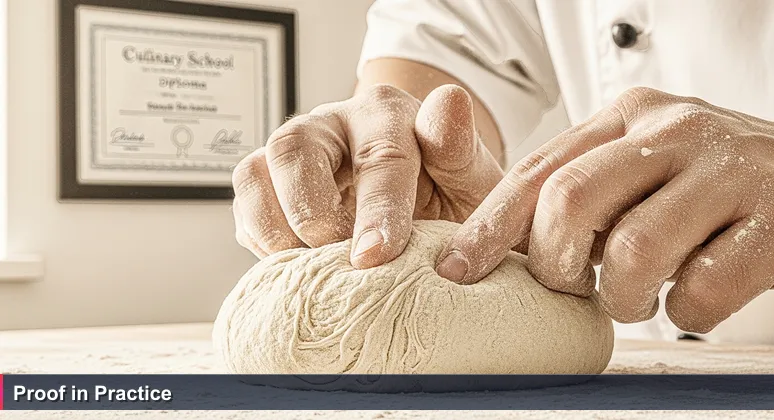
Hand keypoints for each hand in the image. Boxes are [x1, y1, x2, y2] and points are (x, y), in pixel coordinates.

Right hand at [232, 84, 502, 268]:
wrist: (422, 206)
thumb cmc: (446, 197)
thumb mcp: (469, 180)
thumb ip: (460, 149)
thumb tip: (450, 101)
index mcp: (386, 114)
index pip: (378, 154)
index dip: (377, 209)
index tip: (374, 256)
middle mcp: (331, 124)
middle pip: (294, 147)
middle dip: (311, 212)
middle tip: (338, 261)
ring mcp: (293, 152)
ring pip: (254, 172)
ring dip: (275, 228)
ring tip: (310, 270)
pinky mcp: (268, 183)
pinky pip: (245, 204)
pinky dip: (261, 239)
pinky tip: (296, 267)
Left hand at [437, 87, 773, 332]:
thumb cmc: (703, 181)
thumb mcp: (638, 162)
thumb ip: (581, 190)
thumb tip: (500, 246)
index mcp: (626, 116)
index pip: (537, 171)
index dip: (489, 225)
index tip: (458, 269)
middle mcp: (672, 131)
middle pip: (571, 201)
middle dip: (554, 263)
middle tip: (569, 286)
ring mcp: (726, 170)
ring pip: (634, 250)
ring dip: (622, 297)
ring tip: (635, 298)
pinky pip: (704, 286)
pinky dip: (686, 311)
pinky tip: (690, 299)